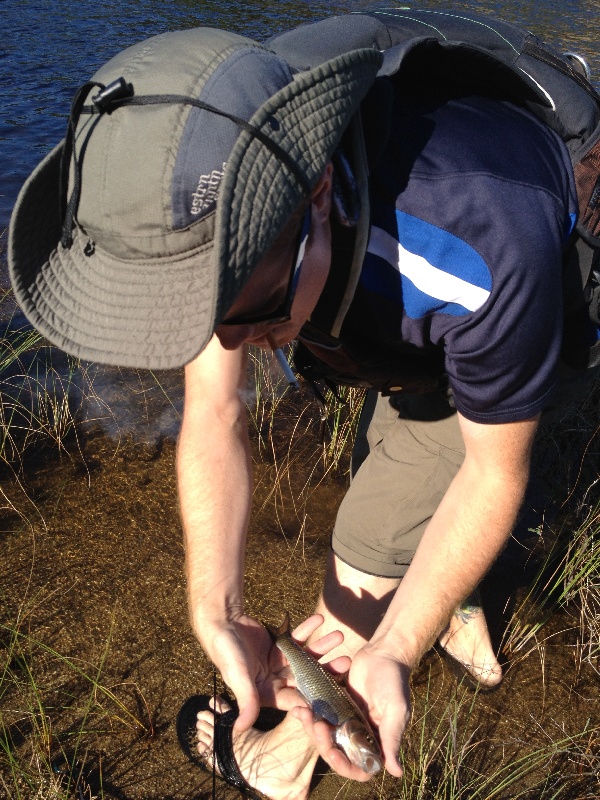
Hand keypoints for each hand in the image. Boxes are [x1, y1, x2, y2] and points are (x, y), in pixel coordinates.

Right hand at [198, 613, 349, 733]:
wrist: (221, 623)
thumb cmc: (226, 653)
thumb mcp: (238, 677)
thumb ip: (246, 701)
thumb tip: (240, 730)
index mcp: (266, 694)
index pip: (294, 700)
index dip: (315, 699)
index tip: (336, 695)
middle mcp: (274, 681)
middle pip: (306, 677)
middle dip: (326, 669)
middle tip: (346, 661)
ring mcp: (278, 662)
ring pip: (305, 657)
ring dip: (321, 647)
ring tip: (339, 636)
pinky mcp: (278, 645)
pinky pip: (296, 638)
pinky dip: (308, 629)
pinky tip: (319, 619)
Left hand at [291, 642, 409, 779]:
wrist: (384, 652)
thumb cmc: (395, 680)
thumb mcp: (396, 709)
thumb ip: (392, 738)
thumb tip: (397, 773)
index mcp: (376, 741)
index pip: (358, 767)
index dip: (344, 766)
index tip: (333, 753)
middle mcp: (360, 735)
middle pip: (336, 751)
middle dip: (323, 742)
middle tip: (317, 724)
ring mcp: (347, 720)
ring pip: (324, 735)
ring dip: (311, 728)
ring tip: (302, 712)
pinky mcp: (336, 704)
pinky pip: (320, 715)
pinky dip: (308, 714)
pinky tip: (297, 707)